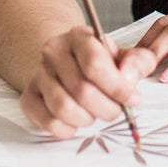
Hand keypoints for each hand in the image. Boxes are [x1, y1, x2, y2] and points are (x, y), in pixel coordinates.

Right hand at [19, 26, 156, 137]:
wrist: (66, 62)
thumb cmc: (99, 61)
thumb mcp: (123, 56)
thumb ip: (138, 62)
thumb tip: (129, 77)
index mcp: (79, 37)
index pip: (95, 64)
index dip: (117, 87)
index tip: (134, 100)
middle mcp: (54, 52)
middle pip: (81, 89)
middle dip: (106, 108)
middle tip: (116, 111)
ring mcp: (39, 74)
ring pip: (63, 107)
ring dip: (87, 119)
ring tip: (95, 114)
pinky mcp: (29, 96)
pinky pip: (48, 121)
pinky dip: (67, 129)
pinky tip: (77, 123)